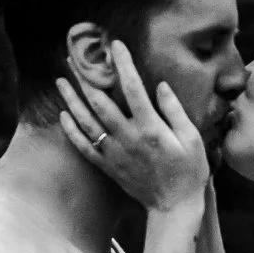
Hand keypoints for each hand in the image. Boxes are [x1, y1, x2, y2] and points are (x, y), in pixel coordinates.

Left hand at [57, 41, 208, 213]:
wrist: (174, 207)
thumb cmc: (190, 172)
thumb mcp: (192, 138)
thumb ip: (175, 110)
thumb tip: (160, 85)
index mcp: (151, 128)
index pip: (133, 88)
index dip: (123, 64)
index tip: (116, 45)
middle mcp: (128, 138)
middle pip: (100, 102)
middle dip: (86, 77)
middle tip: (74, 58)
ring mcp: (115, 153)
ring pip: (87, 122)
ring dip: (71, 100)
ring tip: (61, 81)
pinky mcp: (108, 167)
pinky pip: (84, 148)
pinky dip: (72, 131)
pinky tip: (64, 116)